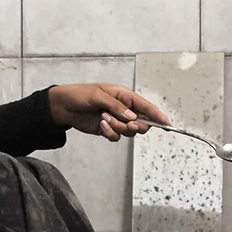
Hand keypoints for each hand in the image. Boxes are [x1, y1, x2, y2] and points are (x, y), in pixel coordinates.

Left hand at [47, 83, 171, 141]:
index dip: (158, 116)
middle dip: (135, 126)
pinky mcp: (108, 130)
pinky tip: (100, 125)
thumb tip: (132, 117)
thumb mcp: (99, 96)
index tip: (167, 124)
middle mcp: (124, 109)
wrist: (64, 106)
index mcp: (125, 96)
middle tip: (126, 124)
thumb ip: (117, 107)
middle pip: (141, 123)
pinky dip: (110, 133)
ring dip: (118, 128)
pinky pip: (116, 137)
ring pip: (129, 132)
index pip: (146, 106)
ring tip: (103, 118)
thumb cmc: (80, 95)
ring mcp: (116, 120)